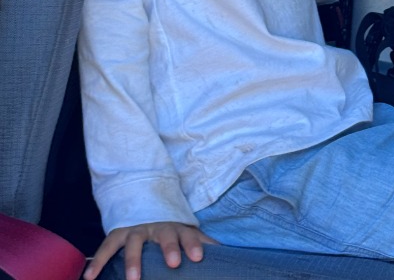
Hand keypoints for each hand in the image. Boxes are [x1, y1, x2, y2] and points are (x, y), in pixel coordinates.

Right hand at [84, 221, 217, 279]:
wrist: (145, 199)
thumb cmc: (170, 225)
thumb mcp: (186, 231)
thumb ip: (201, 242)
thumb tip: (228, 255)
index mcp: (178, 226)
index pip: (189, 234)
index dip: (194, 244)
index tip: (199, 257)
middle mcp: (158, 225)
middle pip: (165, 234)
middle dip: (170, 247)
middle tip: (174, 263)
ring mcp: (137, 228)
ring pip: (135, 242)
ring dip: (133, 261)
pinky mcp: (119, 232)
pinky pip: (107, 246)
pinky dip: (98, 262)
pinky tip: (90, 278)